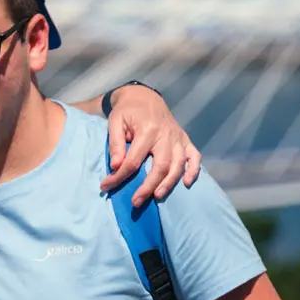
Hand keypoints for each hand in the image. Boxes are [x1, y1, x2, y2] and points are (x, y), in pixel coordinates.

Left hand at [99, 85, 200, 205]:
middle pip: (160, 166)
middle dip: (148, 187)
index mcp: (148, 130)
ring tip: (156, 197)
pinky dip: (193, 170)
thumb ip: (116, 144)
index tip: (106, 186)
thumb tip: (116, 166)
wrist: (145, 97)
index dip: (119, 176)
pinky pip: (194, 156)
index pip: (134, 160)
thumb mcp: (115, 123)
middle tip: (136, 202)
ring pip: (178, 165)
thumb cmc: (127, 112)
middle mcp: (166, 135)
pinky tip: (186, 183)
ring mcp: (178, 138)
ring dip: (169, 183)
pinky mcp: (185, 140)